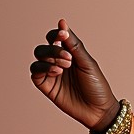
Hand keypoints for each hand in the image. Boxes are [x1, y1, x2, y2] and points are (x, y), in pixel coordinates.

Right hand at [29, 18, 120, 132]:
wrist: (98, 110)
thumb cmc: (97, 86)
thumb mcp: (87, 62)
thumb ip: (73, 44)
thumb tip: (62, 22)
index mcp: (71, 54)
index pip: (56, 37)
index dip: (56, 33)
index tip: (63, 34)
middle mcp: (59, 62)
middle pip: (44, 47)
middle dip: (53, 48)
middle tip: (68, 58)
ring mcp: (51, 74)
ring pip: (38, 57)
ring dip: (49, 57)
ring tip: (65, 66)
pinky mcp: (46, 86)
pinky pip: (35, 72)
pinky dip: (43, 68)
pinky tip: (57, 72)